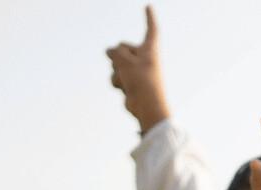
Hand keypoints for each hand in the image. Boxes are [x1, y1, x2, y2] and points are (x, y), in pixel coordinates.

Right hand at [106, 6, 169, 133]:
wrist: (147, 108)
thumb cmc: (141, 82)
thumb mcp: (124, 59)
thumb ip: (114, 51)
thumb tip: (109, 51)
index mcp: (150, 50)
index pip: (151, 30)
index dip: (149, 18)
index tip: (149, 6)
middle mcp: (145, 59)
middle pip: (122, 47)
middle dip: (118, 56)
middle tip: (128, 69)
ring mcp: (137, 72)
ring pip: (116, 63)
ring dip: (117, 72)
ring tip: (128, 81)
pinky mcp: (132, 83)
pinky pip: (116, 76)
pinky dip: (117, 82)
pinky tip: (125, 90)